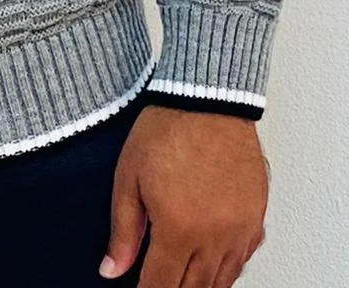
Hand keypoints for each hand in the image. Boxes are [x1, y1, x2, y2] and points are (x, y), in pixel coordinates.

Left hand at [99, 105, 268, 286]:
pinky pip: (244, 258)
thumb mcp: (129, 177)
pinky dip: (227, 267)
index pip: (161, 286)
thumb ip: (123, 230)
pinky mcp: (256, 216)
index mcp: (178, 228)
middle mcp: (214, 236)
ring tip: (182, 279)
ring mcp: (240, 228)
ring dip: (201, 285)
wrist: (207, 97)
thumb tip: (111, 270)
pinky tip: (212, 261)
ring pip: (222, 280)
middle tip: (158, 284)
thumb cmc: (167, 128)